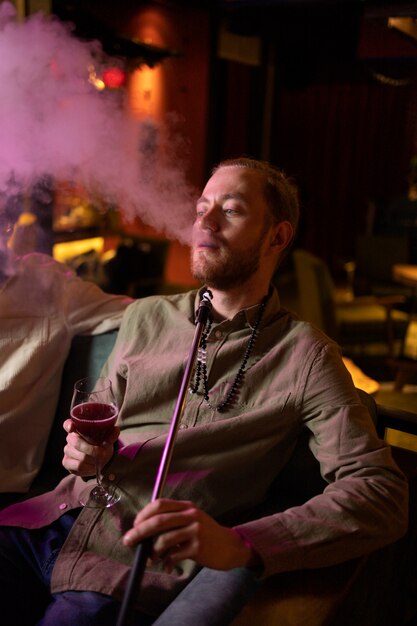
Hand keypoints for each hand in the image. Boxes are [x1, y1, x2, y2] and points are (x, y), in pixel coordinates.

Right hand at [62, 419, 119, 476]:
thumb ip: (110, 435)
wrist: (98, 459)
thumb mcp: (106, 439)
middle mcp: (70, 438)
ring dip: (92, 460)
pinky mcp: (66, 462)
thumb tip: (116, 430)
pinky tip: (93, 467)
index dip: (68, 425)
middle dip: (92, 450)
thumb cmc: (101, 445)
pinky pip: (78, 466)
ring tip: (99, 461)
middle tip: (102, 454)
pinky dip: (88, 468)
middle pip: (77, 443)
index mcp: (78, 428)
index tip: (72, 427)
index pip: (68, 424)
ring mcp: (67, 450)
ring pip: (80, 456)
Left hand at [122, 498, 259, 573]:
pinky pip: (174, 555)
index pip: (160, 504)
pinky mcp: (198, 548)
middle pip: (159, 521)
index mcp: (186, 506)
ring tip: (150, 559)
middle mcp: (191, 515)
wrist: (230, 546)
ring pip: (164, 539)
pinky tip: (167, 566)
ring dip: (152, 551)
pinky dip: (166, 562)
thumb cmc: (205, 533)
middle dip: (139, 531)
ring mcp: (195, 531)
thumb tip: (143, 531)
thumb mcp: (191, 520)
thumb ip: (172, 521)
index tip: (134, 525)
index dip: (144, 514)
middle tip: (128, 541)